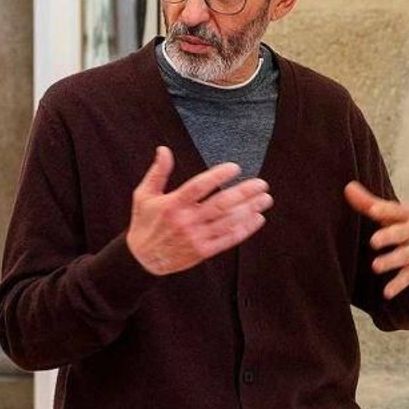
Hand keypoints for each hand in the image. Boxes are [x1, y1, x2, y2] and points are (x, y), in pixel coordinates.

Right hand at [126, 146, 272, 274]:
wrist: (142, 259)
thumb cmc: (145, 222)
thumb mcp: (144, 195)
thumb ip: (158, 172)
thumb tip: (164, 149)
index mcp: (173, 204)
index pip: (199, 186)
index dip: (218, 176)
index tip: (235, 168)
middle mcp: (186, 221)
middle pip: (221, 204)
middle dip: (244, 193)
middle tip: (262, 184)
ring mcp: (196, 237)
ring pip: (228, 221)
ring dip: (250, 209)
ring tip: (266, 199)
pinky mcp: (203, 251)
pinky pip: (228, 240)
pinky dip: (245, 229)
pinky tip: (258, 218)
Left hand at [345, 182, 408, 298]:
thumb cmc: (406, 225)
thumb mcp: (392, 214)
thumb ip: (369, 203)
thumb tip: (348, 187)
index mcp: (407, 215)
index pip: (395, 210)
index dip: (384, 209)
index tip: (372, 209)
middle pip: (403, 232)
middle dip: (390, 236)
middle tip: (374, 241)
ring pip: (406, 255)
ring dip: (392, 261)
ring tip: (376, 266)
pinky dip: (399, 284)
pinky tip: (387, 292)